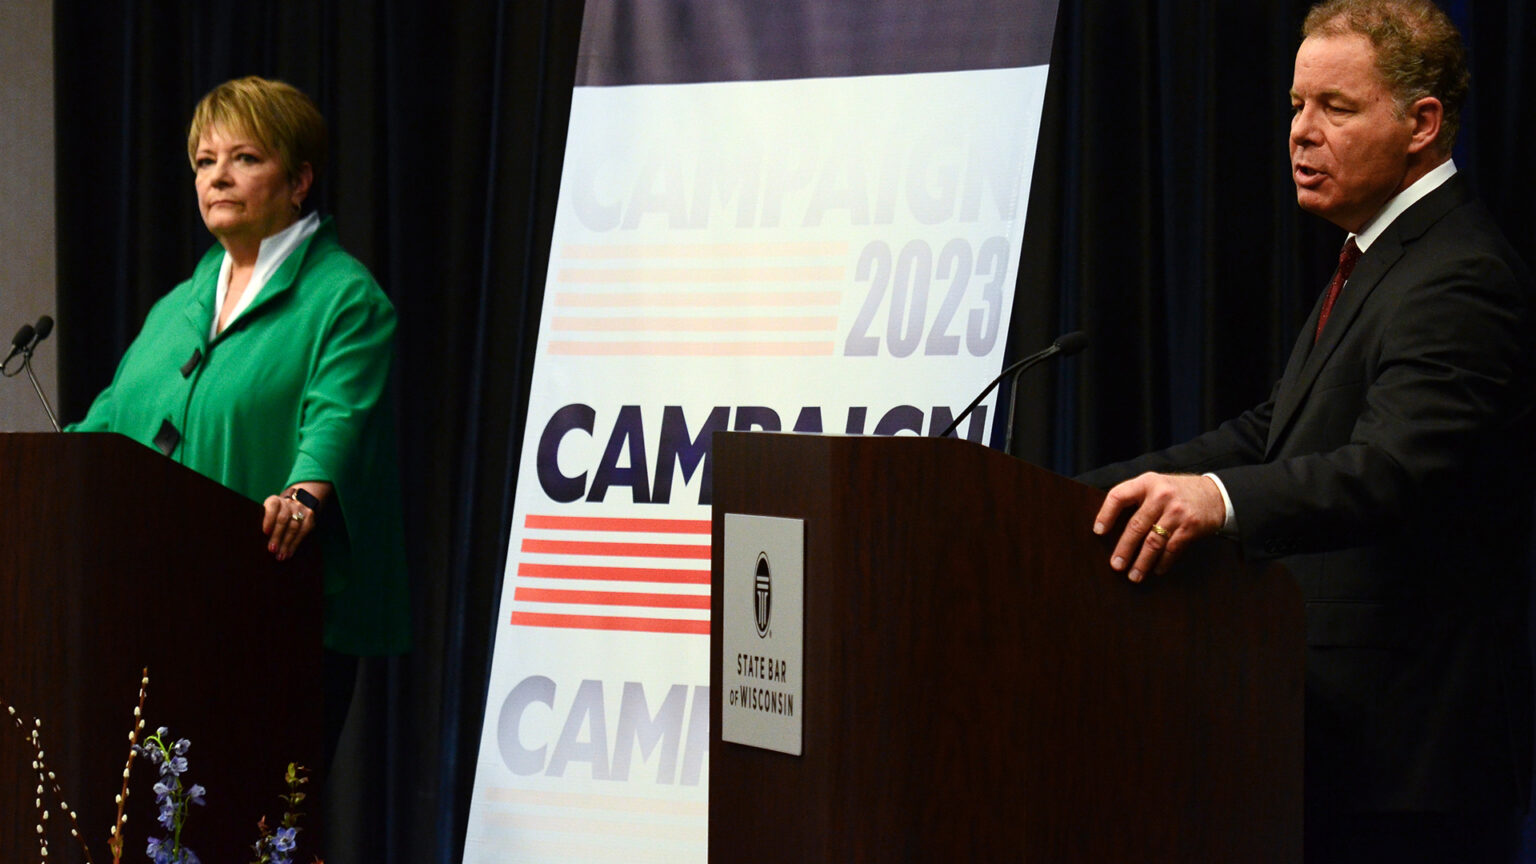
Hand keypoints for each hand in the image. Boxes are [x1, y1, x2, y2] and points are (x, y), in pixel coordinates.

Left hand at [262, 481, 332, 560]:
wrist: (297, 504)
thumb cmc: (276, 515)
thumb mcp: (268, 513)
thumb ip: (263, 522)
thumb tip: (257, 540)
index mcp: (275, 501)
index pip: (273, 506)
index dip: (269, 519)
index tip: (265, 533)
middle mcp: (288, 503)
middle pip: (283, 519)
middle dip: (277, 536)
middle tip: (272, 549)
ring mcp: (300, 510)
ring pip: (294, 527)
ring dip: (286, 543)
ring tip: (280, 555)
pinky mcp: (309, 517)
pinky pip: (303, 532)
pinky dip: (295, 544)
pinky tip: (289, 553)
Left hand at [1092, 472, 1224, 582]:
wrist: (1216, 494)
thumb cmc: (1177, 492)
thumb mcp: (1156, 485)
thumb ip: (1136, 498)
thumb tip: (1109, 526)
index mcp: (1147, 482)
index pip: (1119, 496)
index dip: (1105, 514)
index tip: (1097, 531)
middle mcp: (1161, 495)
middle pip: (1136, 526)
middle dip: (1124, 549)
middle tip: (1116, 565)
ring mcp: (1177, 511)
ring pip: (1153, 542)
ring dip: (1142, 562)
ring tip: (1133, 575)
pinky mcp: (1190, 526)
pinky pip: (1172, 549)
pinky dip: (1162, 562)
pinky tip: (1156, 570)